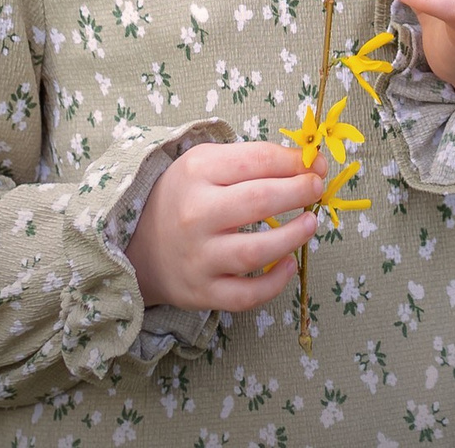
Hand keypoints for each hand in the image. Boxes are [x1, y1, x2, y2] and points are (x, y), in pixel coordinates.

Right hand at [125, 140, 324, 311]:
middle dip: (299, 192)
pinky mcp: (201, 292)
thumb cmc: (185, 197)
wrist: (138, 246)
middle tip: (317, 188)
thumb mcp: (208, 164)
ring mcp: (198, 257)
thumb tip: (310, 163)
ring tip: (311, 223)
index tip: (316, 164)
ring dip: (293, 236)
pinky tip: (289, 264)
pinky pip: (245, 294)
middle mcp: (195, 214)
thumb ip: (255, 160)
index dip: (295, 162)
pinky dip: (274, 283)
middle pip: (258, 201)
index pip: (256, 161)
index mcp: (197, 172)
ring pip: (254, 251)